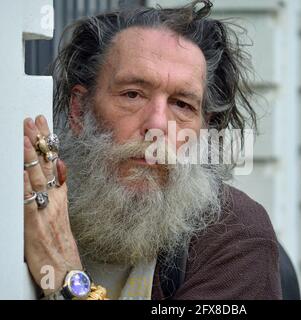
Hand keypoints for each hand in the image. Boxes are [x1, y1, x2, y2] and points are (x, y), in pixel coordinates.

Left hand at [23, 115, 81, 295]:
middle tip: (33, 121)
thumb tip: (60, 169)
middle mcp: (53, 200)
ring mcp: (43, 209)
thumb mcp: (62, 215)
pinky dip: (24, 182)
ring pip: (38, 178)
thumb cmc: (61, 246)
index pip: (55, 164)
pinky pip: (28, 199)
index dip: (49, 144)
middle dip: (39, 141)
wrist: (65, 269)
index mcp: (59, 198)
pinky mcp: (32, 223)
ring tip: (24, 136)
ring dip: (30, 156)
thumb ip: (59, 191)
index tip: (44, 126)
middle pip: (47, 166)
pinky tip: (20, 169)